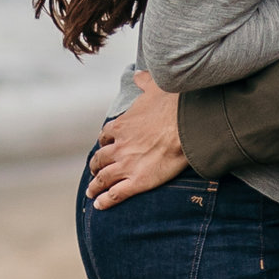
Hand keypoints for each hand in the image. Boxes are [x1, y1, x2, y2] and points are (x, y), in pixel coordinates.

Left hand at [87, 72, 187, 208]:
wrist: (187, 127)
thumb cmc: (173, 106)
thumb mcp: (155, 87)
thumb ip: (144, 81)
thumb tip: (137, 74)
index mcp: (122, 125)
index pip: (106, 135)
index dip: (104, 142)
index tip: (104, 146)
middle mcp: (119, 146)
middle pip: (100, 158)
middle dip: (96, 165)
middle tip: (94, 171)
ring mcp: (126, 165)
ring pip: (103, 177)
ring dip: (95, 185)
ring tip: (91, 191)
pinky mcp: (137, 181)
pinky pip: (115, 194)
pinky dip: (105, 200)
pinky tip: (99, 205)